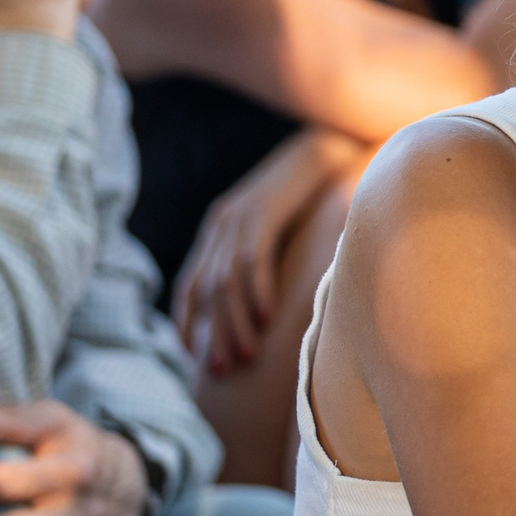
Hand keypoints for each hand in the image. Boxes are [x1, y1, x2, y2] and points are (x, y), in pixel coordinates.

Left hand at [174, 126, 368, 373]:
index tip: (196, 358)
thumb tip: (265, 300)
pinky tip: (267, 317)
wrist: (328, 144)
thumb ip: (262, 253)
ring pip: (225, 283)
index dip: (188, 323)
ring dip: (234, 323)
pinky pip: (253, 261)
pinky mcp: (264, 213)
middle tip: (222, 370)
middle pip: (205, 292)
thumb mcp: (277, 224)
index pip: (189, 286)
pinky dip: (258, 292)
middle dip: (212, 334)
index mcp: (218, 230)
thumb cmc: (311, 191)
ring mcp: (240, 218)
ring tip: (246, 355)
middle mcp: (220, 225)